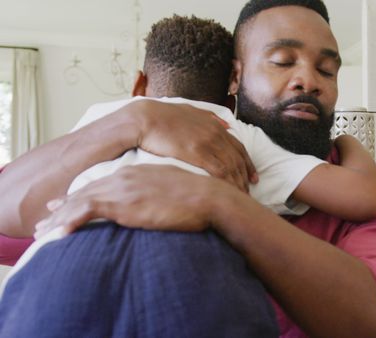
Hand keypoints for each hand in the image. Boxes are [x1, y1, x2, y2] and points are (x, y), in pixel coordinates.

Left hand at [34, 165, 231, 237]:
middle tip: (48, 216)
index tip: (70, 202)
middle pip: (88, 190)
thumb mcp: (178, 189)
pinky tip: (60, 233)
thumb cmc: (201, 198)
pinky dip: (70, 221)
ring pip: (82, 200)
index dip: (85, 192)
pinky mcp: (123, 203)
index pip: (105, 182)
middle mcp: (126, 176)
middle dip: (66, 204)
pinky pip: (87, 211)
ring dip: (61, 216)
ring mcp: (123, 188)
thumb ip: (162, 192)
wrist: (210, 198)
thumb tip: (163, 203)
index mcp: (139, 171)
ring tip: (45, 230)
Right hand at [122, 99, 257, 191]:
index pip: (239, 148)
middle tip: (249, 192)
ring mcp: (208, 142)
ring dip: (238, 183)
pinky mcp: (197, 152)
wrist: (143, 118)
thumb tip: (225, 125)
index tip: (253, 177)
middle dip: (245, 177)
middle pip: (238, 159)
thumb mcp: (190, 111)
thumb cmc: (162, 116)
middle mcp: (215, 133)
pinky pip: (219, 171)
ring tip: (241, 197)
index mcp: (215, 126)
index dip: (248, 164)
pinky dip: (227, 183)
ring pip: (231, 166)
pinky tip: (229, 193)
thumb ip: (209, 117)